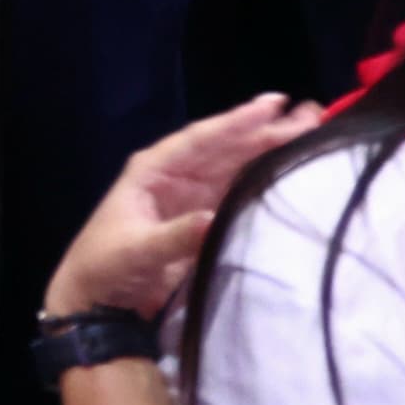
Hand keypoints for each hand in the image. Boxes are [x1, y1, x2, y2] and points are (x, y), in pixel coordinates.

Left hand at [45, 94, 321, 321]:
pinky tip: (288, 171)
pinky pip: (236, 193)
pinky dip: (261, 181)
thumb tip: (214, 219)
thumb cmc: (106, 266)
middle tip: (310, 113)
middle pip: (226, 148)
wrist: (95, 300)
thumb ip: (175, 236)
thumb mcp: (137, 250)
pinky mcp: (202, 220)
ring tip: (308, 129)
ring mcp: (191, 196)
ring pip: (236, 166)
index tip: (273, 104)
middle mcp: (176, 175)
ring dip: (269, 149)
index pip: (201, 139)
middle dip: (265, 130)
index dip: (237, 121)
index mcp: (153, 169)